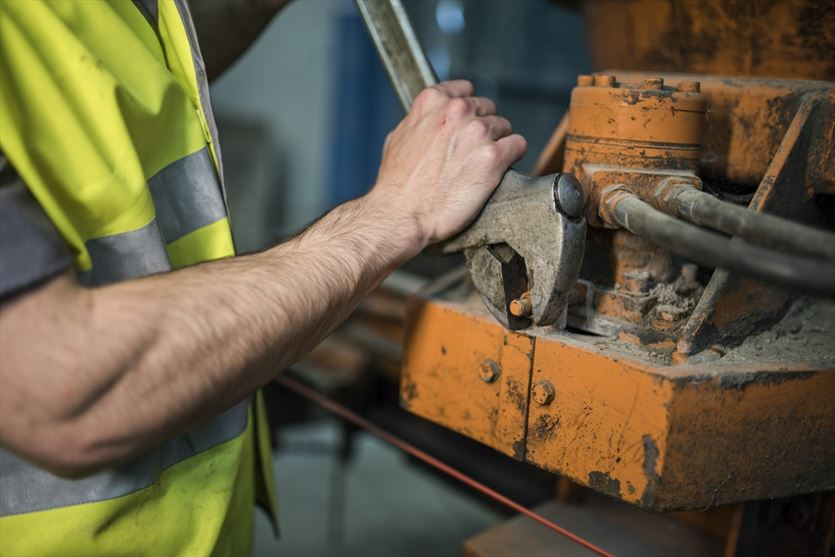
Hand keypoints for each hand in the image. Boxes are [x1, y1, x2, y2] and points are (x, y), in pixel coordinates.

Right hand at [367, 80, 526, 251]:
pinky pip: (517, 146)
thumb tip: (428, 121)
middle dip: (483, 129)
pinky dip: (511, 158)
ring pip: (504, 128)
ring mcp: (478, 132)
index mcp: (433, 101)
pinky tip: (497, 171)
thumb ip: (419, 122)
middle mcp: (458, 111)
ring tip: (479, 167)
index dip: (468, 110)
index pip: (465, 91)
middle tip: (471, 154)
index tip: (467, 124)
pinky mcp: (494, 157)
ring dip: (496, 145)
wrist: (402, 215)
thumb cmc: (397, 185)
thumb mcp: (398, 139)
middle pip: (487, 110)